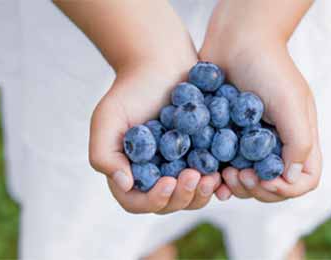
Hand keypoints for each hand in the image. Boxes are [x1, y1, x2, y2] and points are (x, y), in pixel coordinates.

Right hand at [88, 59, 221, 213]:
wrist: (161, 62)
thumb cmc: (130, 90)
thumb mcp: (107, 118)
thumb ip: (104, 154)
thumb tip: (125, 184)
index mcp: (129, 171)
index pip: (137, 201)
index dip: (153, 200)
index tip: (168, 183)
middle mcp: (155, 175)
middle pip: (168, 203)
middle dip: (182, 197)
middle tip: (194, 176)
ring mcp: (180, 167)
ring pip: (192, 196)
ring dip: (202, 193)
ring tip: (212, 177)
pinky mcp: (203, 156)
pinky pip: (212, 178)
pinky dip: (218, 182)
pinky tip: (226, 173)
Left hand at [203, 35, 321, 202]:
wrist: (235, 39)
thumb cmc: (268, 67)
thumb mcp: (291, 102)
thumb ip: (299, 141)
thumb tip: (291, 179)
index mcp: (298, 137)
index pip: (305, 180)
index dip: (287, 189)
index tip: (266, 180)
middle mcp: (276, 144)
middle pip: (273, 187)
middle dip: (256, 189)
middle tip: (238, 175)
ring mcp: (250, 142)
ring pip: (246, 182)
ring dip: (235, 185)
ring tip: (223, 173)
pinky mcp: (226, 137)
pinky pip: (223, 166)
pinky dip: (217, 176)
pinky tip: (210, 175)